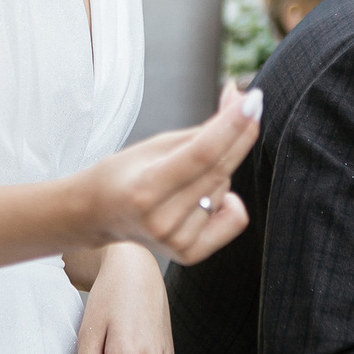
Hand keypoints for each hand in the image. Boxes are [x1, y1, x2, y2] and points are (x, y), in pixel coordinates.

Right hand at [82, 82, 260, 263]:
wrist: (100, 214)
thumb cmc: (129, 172)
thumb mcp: (157, 145)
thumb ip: (204, 128)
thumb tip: (243, 100)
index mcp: (146, 190)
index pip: (202, 154)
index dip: (230, 125)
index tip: (253, 99)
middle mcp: (162, 221)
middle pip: (220, 170)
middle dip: (240, 133)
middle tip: (249, 103)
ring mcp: (177, 242)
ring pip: (225, 187)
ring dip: (219, 170)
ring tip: (186, 176)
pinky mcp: (190, 254)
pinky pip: (235, 218)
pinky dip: (228, 200)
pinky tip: (205, 196)